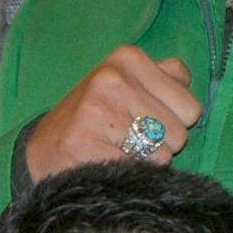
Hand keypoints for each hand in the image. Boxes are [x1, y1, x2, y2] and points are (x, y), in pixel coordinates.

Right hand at [24, 46, 198, 181]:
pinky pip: (137, 170)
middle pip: (179, 133)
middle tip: (125, 140)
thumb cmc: (95, 120)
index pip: (191, 107)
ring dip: (143, 161)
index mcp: (127, 57)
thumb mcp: (126, 84)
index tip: (141, 122)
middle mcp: (111, 77)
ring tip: (115, 151)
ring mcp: (96, 109)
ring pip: (162, 154)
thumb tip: (185, 81)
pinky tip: (105, 164)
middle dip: (159, 145)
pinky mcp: (84, 142)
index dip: (172, 123)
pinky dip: (128, 175)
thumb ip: (165, 77)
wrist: (41, 151)